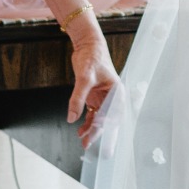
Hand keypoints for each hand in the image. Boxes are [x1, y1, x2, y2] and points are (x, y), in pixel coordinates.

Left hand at [67, 21, 117, 150]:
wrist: (87, 45)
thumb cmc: (92, 57)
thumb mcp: (84, 78)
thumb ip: (78, 98)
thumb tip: (72, 117)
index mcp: (116, 92)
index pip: (113, 114)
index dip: (106, 127)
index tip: (97, 136)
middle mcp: (112, 97)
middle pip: (106, 119)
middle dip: (97, 132)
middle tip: (87, 144)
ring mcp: (103, 97)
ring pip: (98, 118)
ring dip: (90, 129)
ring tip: (82, 140)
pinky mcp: (95, 96)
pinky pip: (92, 113)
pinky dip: (86, 121)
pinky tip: (80, 129)